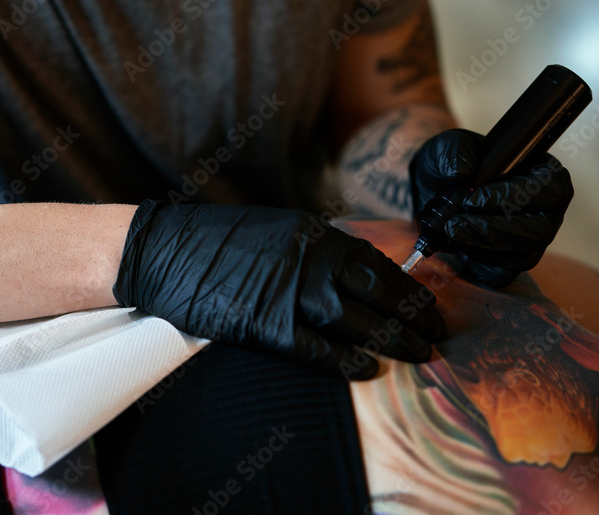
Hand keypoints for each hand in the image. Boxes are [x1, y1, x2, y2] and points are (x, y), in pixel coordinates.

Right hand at [113, 201, 445, 379]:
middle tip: (438, 337)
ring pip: (356, 320)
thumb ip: (310, 249)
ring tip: (420, 355)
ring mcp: (286, 290)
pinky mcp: (263, 322)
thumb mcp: (271, 230)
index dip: (409, 287)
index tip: (429, 306)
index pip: (375, 263)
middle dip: (414, 316)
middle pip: (377, 292)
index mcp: (310, 234)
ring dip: (394, 340)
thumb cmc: (212, 242)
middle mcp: (307, 259)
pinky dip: (345, 359)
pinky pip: (316, 347)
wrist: (161, 250)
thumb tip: (348, 270)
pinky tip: (368, 369)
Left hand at [409, 129, 573, 286]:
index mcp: (542, 175)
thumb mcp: (449, 146)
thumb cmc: (452, 163)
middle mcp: (545, 210)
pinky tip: (456, 248)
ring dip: (483, 247)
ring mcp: (530, 240)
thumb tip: (462, 174)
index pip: (550, 188)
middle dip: (493, 230)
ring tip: (450, 232)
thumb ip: (456, 152)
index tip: (473, 199)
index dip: (515, 196)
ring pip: (524, 255)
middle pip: (540, 229)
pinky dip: (477, 266)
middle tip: (454, 223)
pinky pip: (503, 275)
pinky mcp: (509, 261)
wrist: (431, 188)